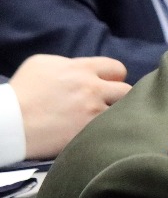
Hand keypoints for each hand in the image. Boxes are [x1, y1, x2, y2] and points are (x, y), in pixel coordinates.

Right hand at [9, 54, 128, 158]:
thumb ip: (69, 64)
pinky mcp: (87, 134)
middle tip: (107, 104)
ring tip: (104, 120)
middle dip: (119, 97)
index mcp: (82, 70)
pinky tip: (98, 134)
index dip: (114, 77)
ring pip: (122, 112)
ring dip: (115, 115)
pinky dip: (106, 132)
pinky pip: (108, 131)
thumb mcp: (41, 64)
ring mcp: (92, 113)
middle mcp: (92, 89)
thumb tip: (81, 70)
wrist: (9, 122)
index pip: (117, 68)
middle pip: (126, 91)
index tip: (107, 85)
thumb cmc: (21, 91)